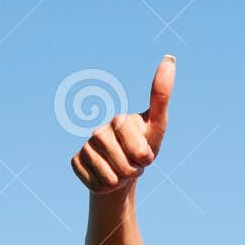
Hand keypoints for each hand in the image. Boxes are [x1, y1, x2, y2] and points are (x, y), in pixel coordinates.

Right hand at [70, 56, 173, 194]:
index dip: (145, 159)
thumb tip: (169, 57)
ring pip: (111, 178)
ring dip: (120, 181)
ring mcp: (86, 146)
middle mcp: (100, 130)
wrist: (120, 173)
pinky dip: (105, 187)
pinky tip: (105, 177)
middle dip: (134, 172)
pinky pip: (96, 184)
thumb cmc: (142, 149)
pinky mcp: (75, 161)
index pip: (140, 151)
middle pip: (126, 166)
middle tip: (132, 164)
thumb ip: (162, 96)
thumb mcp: (157, 127)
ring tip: (120, 170)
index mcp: (120, 120)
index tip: (145, 155)